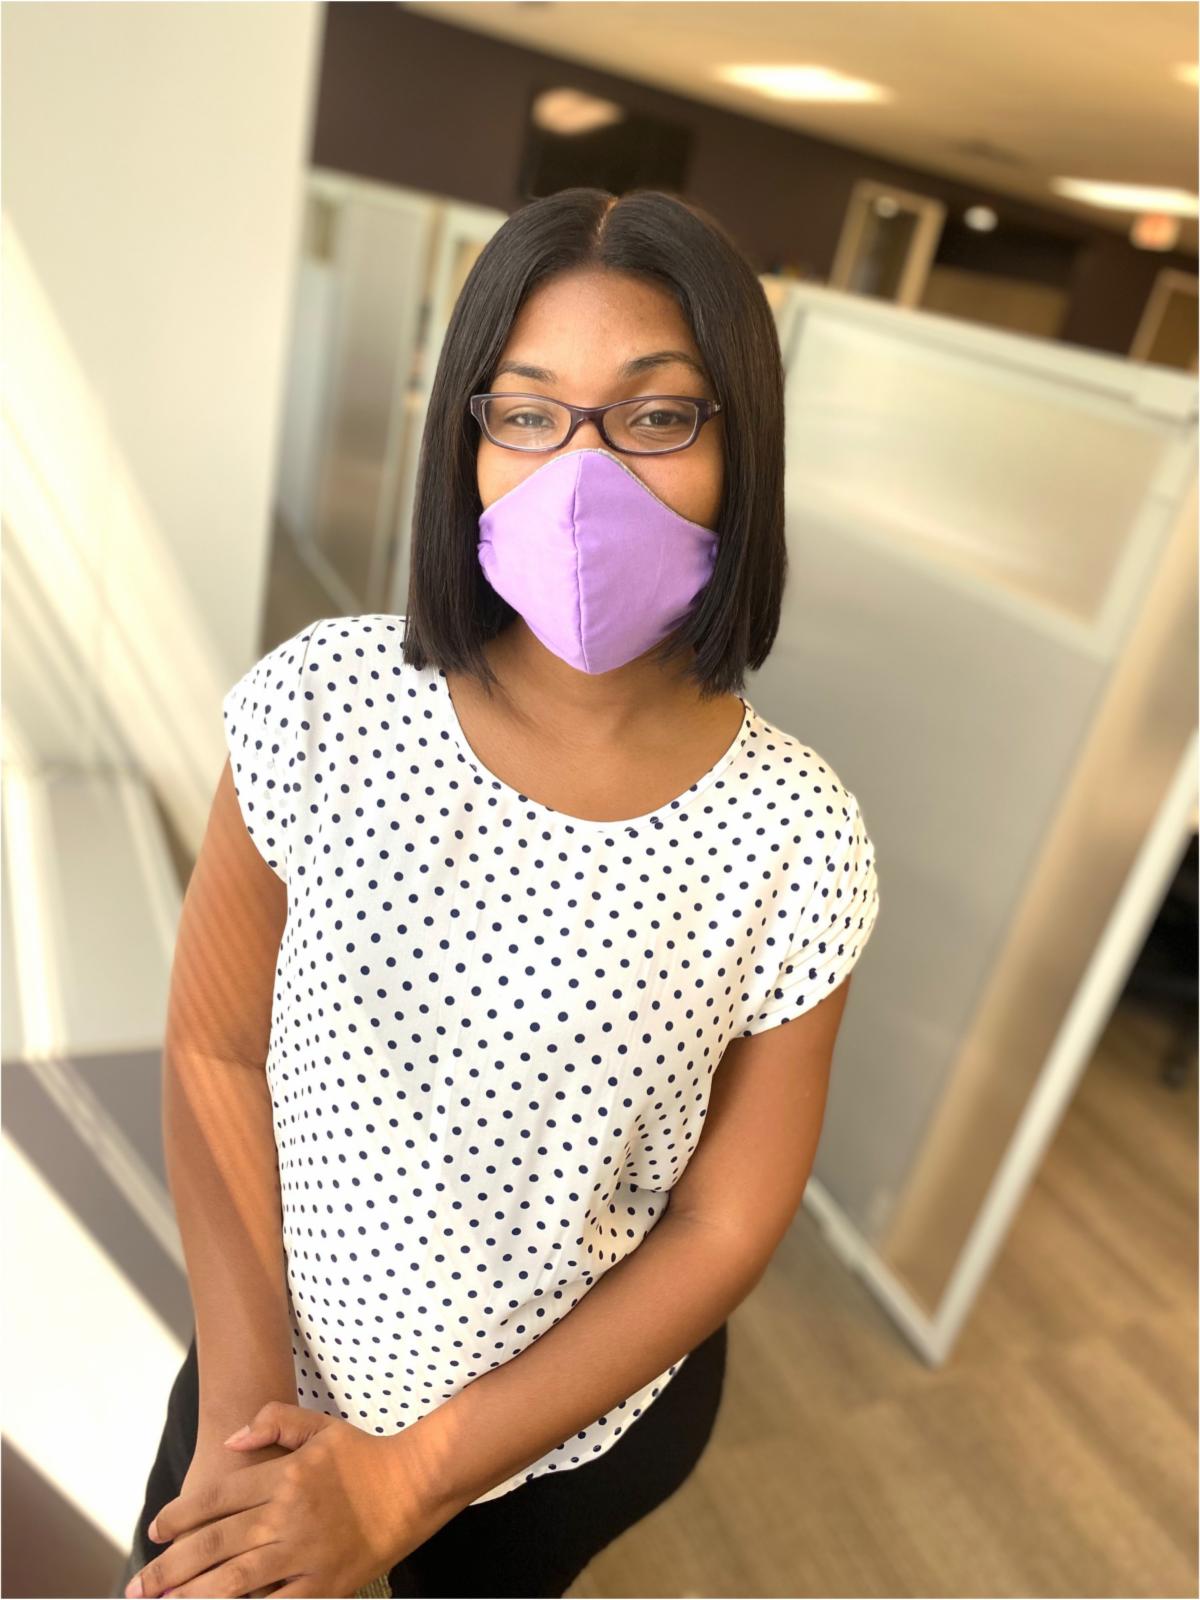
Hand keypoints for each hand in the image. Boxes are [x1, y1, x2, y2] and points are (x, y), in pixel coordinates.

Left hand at [123, 1400, 456, 1597]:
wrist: (415, 1483)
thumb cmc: (364, 1454)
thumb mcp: (319, 1427)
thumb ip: (274, 1422)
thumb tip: (232, 1441)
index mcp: (282, 1476)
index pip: (217, 1498)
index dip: (180, 1517)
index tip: (155, 1531)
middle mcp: (286, 1515)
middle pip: (215, 1544)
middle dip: (170, 1567)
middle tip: (137, 1586)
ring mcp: (304, 1553)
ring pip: (236, 1580)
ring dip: (195, 1596)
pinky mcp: (324, 1584)